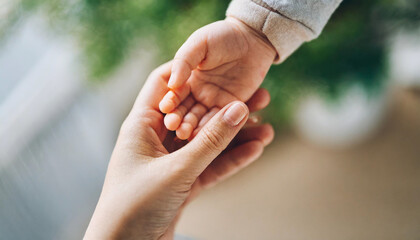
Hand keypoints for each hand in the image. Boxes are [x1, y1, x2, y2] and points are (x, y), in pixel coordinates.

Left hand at [84, 62, 273, 239]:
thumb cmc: (134, 206)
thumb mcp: (176, 170)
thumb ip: (210, 141)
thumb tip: (239, 109)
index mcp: (141, 125)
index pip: (165, 85)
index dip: (193, 73)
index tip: (222, 66)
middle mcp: (156, 139)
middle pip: (196, 115)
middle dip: (226, 107)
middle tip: (261, 98)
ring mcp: (172, 161)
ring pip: (208, 142)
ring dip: (236, 136)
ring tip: (267, 126)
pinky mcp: (183, 182)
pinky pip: (211, 165)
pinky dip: (232, 159)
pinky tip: (256, 149)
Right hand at [159, 17, 275, 139]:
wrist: (253, 38)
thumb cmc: (223, 36)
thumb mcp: (200, 43)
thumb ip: (184, 61)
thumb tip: (173, 83)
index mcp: (186, 80)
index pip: (176, 95)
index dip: (171, 102)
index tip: (166, 109)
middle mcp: (198, 93)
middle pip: (186, 111)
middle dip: (180, 120)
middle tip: (176, 129)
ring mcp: (214, 101)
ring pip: (202, 119)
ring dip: (195, 128)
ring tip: (189, 136)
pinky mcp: (231, 106)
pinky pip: (222, 120)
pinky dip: (215, 128)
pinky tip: (208, 136)